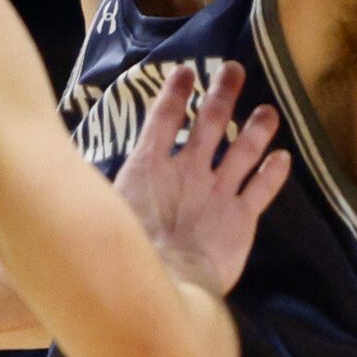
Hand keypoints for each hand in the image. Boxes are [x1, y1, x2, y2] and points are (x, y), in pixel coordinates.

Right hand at [112, 61, 289, 297]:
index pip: (163, 116)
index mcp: (150, 166)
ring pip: (245, 150)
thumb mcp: (104, 213)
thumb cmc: (126, 253)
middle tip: (234, 70)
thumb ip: (97, 191)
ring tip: (269, 112)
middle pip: (211, 122)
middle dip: (223, 93)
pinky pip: (263, 188)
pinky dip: (274, 172)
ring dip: (258, 128)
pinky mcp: (241, 217)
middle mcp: (188, 171)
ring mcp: (218, 191)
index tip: (186, 71)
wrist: (164, 286)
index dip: (175, 92)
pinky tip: (284, 158)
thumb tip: (72, 178)